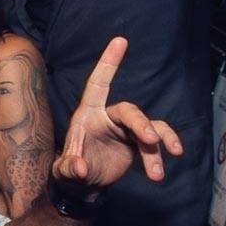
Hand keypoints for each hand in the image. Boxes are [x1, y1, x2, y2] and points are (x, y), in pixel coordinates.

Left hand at [54, 37, 184, 190]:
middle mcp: (109, 117)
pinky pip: (155, 143)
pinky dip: (160, 155)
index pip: (98, 84)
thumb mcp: (64, 172)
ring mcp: (125, 130)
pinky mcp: (138, 144)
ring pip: (149, 129)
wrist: (84, 186)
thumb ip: (70, 168)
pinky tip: (158, 174)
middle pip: (129, 111)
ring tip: (156, 174)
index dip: (108, 63)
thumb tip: (80, 168)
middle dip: (141, 123)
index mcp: (88, 114)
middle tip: (151, 139)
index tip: (121, 40)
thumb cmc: (70, 171)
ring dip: (156, 148)